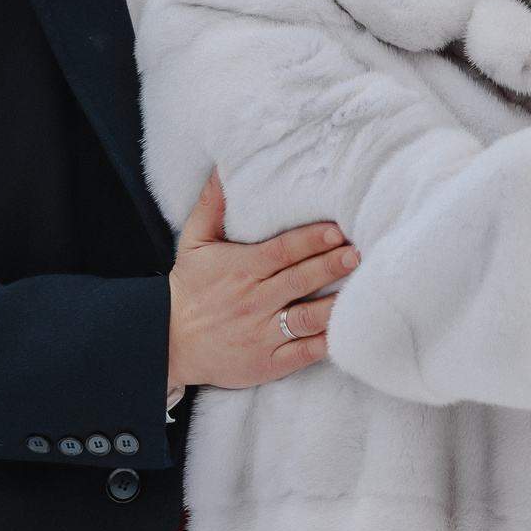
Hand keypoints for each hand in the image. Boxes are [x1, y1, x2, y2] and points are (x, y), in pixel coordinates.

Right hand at [167, 172, 355, 394]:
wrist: (168, 342)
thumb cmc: (188, 287)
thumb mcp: (193, 241)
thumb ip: (212, 204)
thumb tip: (223, 167)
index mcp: (241, 269)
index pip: (281, 252)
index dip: (309, 240)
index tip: (335, 230)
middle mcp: (254, 301)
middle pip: (299, 281)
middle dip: (331, 266)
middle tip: (358, 254)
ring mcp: (262, 334)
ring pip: (306, 318)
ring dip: (335, 306)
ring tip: (362, 292)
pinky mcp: (268, 362)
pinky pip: (302, 354)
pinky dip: (324, 345)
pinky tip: (347, 334)